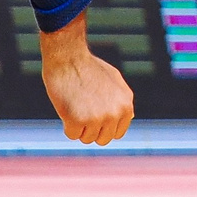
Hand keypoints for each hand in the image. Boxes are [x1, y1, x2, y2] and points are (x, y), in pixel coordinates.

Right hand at [38, 15, 133, 143]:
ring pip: (86, 138)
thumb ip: (122, 100)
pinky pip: (71, 135)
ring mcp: (97, 118)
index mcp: (126, 105)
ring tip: (76, 104)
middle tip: (82, 109)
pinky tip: (67, 106)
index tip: (94, 114)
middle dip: (91, 129)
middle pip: (102, 139)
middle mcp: (115, 113)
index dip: (103, 126)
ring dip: (78, 125)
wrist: (68, 56)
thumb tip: (129, 117)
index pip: (117, 133)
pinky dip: (66, 124)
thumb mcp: (114, 80)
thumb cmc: (88, 66)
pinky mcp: (78, 120)